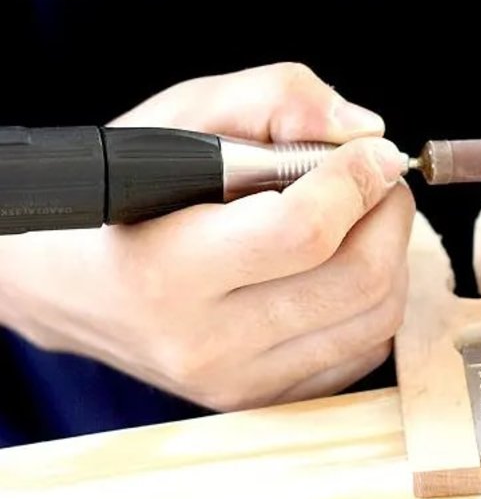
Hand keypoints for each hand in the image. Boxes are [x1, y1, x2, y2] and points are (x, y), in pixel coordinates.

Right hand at [0, 62, 414, 409]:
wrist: (68, 282)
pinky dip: (374, 297)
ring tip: (362, 215)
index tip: (375, 152)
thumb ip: (276, 100)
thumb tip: (366, 131)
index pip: (303, 232)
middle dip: (389, 211)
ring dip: (393, 252)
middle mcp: (206, 343)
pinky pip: (365, 348)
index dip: (357, 180)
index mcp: (169, 271)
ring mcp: (238, 382)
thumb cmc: (126, 192)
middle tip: (377, 178)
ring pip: (377, 317)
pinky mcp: (263, 398)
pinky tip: (341, 262)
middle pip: (358, 278)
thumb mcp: (183, 118)